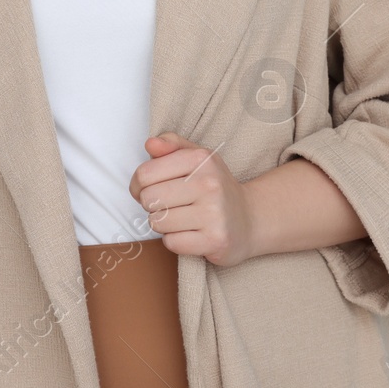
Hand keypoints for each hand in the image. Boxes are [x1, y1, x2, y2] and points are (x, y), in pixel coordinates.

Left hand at [129, 131, 257, 267]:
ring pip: (158, 223)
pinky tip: (191, 233)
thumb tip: (150, 145)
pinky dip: (176, 241)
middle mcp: (209, 184)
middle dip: (153, 206)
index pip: (145, 174)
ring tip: (181, 219)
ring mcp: (214, 213)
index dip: (138, 186)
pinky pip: (172, 243)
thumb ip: (171, 144)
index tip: (150, 190)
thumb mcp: (197, 157)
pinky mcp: (215, 240)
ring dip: (164, 225)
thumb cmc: (214, 186)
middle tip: (169, 206)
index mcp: (201, 159)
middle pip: (149, 199)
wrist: (249, 219)